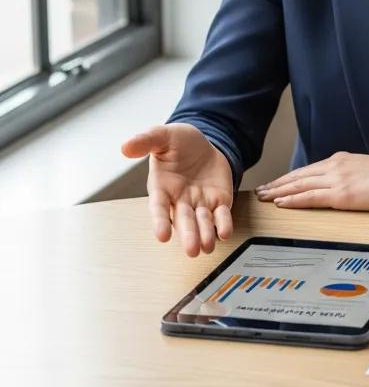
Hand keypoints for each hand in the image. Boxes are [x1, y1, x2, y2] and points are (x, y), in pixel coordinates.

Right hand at [121, 123, 233, 256]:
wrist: (204, 143)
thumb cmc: (179, 143)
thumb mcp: (163, 136)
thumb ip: (146, 140)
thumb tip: (126, 146)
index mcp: (162, 187)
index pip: (159, 208)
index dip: (160, 221)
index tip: (162, 235)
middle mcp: (180, 200)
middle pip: (183, 220)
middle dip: (188, 235)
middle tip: (191, 250)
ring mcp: (199, 203)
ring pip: (202, 222)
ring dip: (205, 234)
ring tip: (207, 246)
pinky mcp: (218, 201)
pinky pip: (221, 215)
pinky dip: (223, 224)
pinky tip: (225, 232)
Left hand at [255, 152, 368, 210]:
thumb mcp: (367, 170)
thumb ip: (350, 174)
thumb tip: (342, 185)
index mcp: (341, 160)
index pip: (307, 170)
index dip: (288, 178)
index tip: (275, 183)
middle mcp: (334, 166)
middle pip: (298, 176)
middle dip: (277, 184)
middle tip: (260, 191)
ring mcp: (337, 179)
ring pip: (299, 185)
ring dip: (278, 192)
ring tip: (262, 198)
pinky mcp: (341, 194)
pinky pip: (310, 197)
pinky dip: (293, 200)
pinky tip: (280, 203)